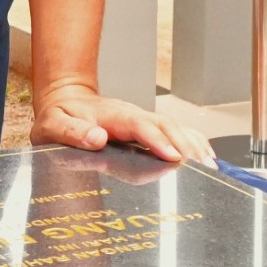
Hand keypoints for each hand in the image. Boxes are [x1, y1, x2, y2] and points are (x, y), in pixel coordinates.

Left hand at [29, 83, 213, 164]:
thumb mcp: (54, 123)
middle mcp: (132, 115)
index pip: (139, 125)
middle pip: (165, 126)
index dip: (157, 140)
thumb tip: (96, 137)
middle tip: (203, 167)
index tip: (173, 155)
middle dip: (186, 146)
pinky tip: (207, 156)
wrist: (65, 99)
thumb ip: (73, 131)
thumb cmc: (60, 115)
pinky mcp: (148, 127)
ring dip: (195, 145)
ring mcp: (142, 120)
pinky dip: (194, 142)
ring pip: (175, 128)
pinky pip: (176, 131)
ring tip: (212, 166)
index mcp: (112, 115)